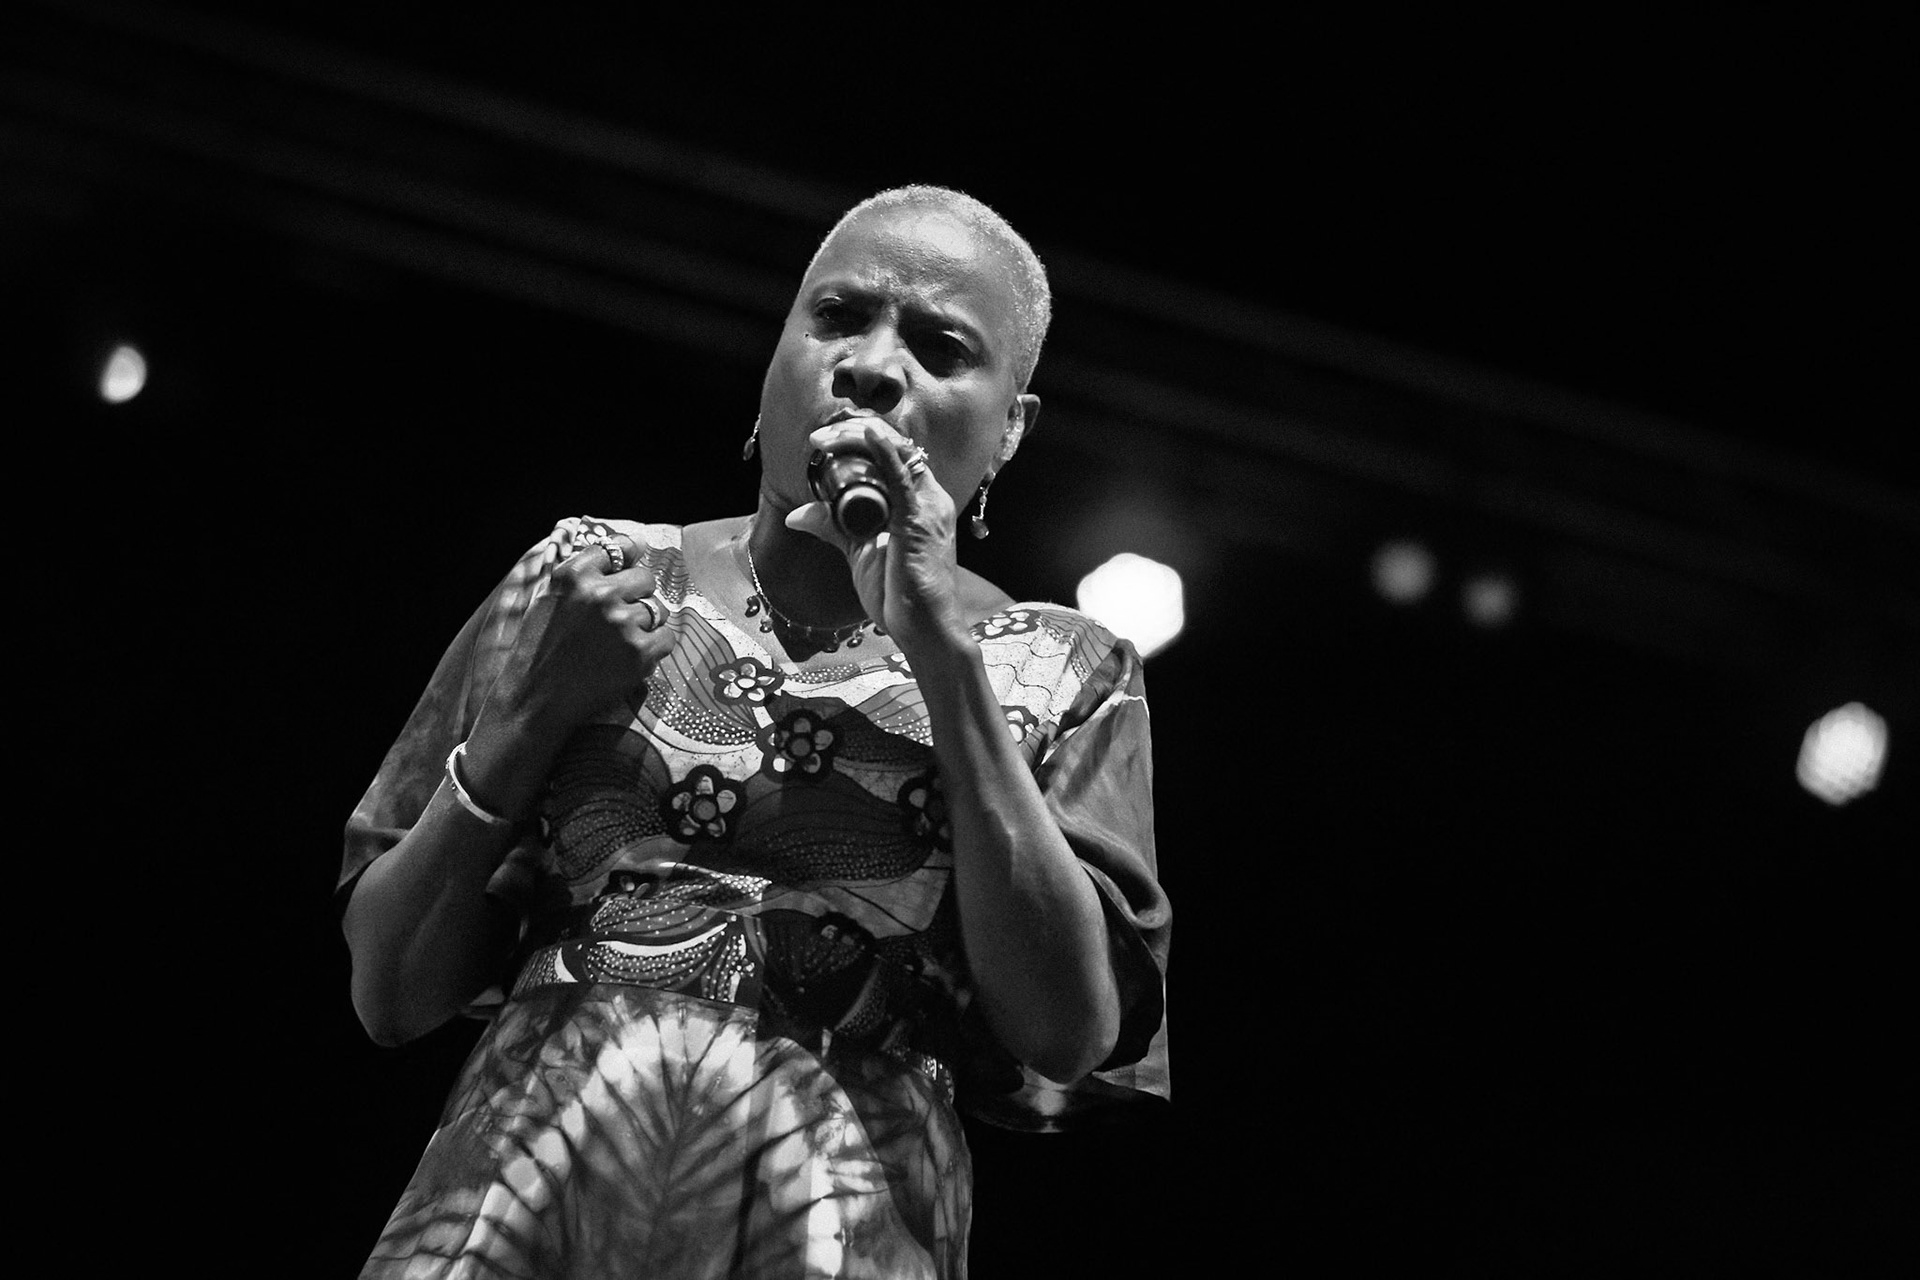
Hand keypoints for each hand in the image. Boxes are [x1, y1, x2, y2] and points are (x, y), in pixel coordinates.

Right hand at [477, 533, 674, 737]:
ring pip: (657, 610)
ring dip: (645, 624)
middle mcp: (600, 594)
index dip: (629, 558)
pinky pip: (667, 638)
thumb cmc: (538, 648)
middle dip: (637, 595)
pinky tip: (632, 657)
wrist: (534, 699)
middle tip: (619, 616)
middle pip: (646, 578)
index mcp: (575, 574)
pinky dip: (655, 648)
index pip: (621, 546)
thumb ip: (581, 572)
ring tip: (618, 643)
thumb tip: (625, 546)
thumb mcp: (548, 597)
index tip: (629, 567)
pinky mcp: (639, 653)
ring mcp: (622, 624)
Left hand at [787, 420, 971, 655]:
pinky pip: (903, 478)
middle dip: (854, 433)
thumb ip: (834, 528)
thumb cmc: (900, 596)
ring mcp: (928, 506)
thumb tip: (796, 514)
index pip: (895, 453)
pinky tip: (867, 436)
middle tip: (819, 439)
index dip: (861, 437)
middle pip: (895, 445)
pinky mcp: (919, 521)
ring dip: (857, 439)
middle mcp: (930, 496)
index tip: (825, 441)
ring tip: (824, 441)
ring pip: (897, 453)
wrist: (924, 630)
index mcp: (920, 500)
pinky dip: (885, 453)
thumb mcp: (860, 552)